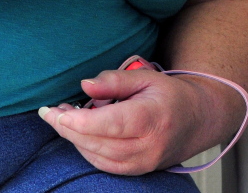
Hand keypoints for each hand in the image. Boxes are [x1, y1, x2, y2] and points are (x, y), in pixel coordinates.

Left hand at [38, 66, 239, 174]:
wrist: (197, 119)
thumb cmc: (170, 94)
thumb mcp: (145, 77)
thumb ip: (114, 81)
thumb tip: (84, 85)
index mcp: (151, 118)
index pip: (108, 124)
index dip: (78, 120)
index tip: (55, 111)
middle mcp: (146, 146)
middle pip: (97, 142)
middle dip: (68, 127)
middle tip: (49, 111)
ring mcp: (142, 162)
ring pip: (97, 156)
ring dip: (74, 138)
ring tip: (61, 118)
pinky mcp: (138, 170)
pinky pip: (104, 164)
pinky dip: (86, 149)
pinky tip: (78, 133)